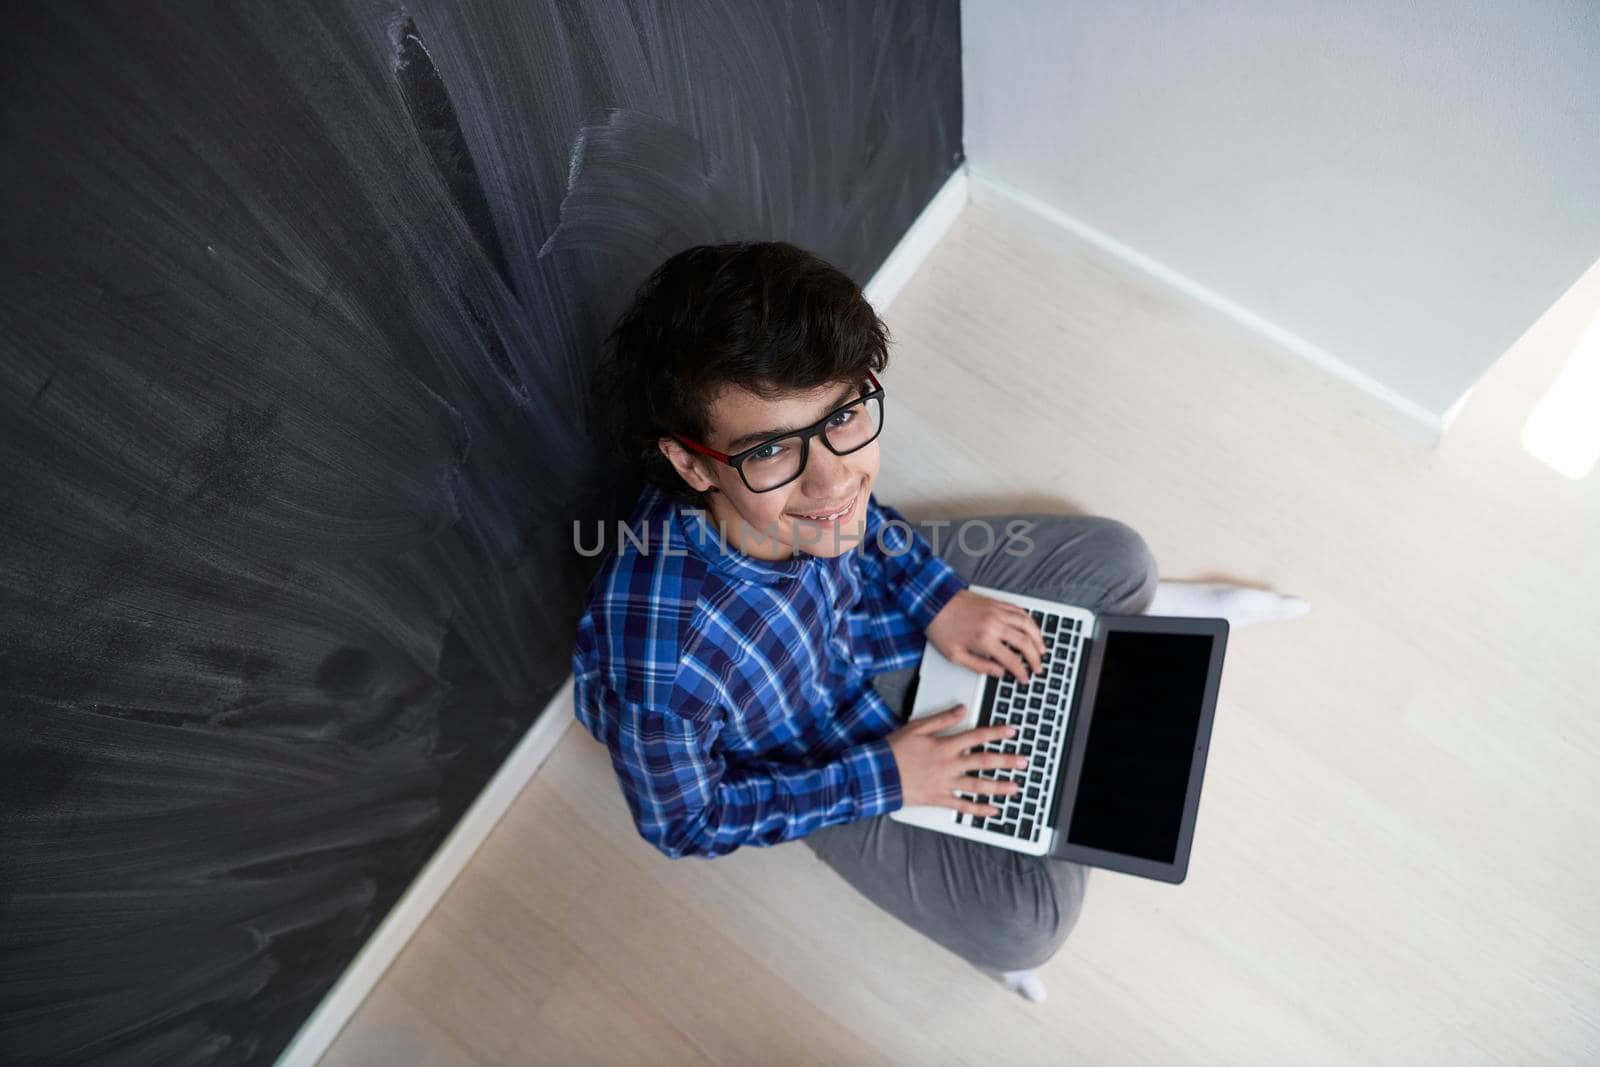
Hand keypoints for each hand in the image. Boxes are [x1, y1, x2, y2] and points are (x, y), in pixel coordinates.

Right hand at [886, 704, 1029, 816]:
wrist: (879, 774)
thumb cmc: (894, 750)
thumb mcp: (917, 727)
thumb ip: (942, 719)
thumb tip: (961, 709)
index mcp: (945, 745)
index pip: (976, 736)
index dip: (996, 733)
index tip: (1012, 731)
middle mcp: (949, 764)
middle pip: (983, 762)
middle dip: (1006, 761)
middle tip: (1024, 762)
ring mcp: (945, 783)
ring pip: (977, 785)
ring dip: (999, 786)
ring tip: (1015, 787)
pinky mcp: (939, 798)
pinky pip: (962, 806)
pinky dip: (978, 810)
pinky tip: (992, 811)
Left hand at [925, 589, 1045, 684]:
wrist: (932, 601)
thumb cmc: (941, 628)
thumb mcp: (956, 656)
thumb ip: (980, 666)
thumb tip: (1000, 673)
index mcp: (984, 639)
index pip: (1012, 660)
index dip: (1021, 672)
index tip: (1025, 679)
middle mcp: (995, 623)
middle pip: (1025, 642)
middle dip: (1035, 658)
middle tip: (1038, 668)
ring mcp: (997, 611)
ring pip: (1027, 624)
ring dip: (1038, 638)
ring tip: (1042, 650)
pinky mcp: (996, 602)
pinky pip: (1019, 610)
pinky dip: (1030, 621)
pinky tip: (1032, 629)